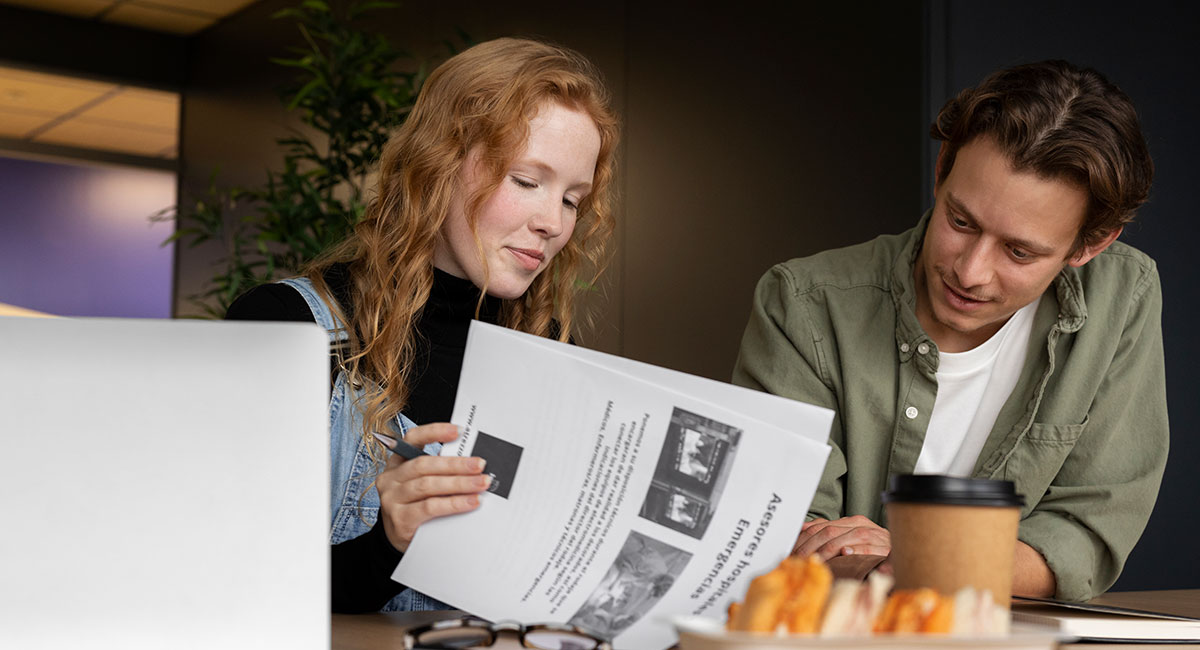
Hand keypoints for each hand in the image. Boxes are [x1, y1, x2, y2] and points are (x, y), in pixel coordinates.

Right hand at [375, 422, 490, 552]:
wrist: (400, 539)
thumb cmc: (415, 506)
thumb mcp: (422, 484)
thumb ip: (439, 471)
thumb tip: (471, 463)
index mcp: (397, 463)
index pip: (412, 439)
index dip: (434, 432)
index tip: (458, 431)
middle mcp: (391, 478)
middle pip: (425, 465)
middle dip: (456, 464)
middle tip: (479, 465)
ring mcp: (392, 499)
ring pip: (428, 485)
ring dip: (459, 483)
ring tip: (480, 484)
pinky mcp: (400, 519)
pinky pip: (430, 507)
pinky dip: (453, 503)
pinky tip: (470, 502)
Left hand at [792, 515, 890, 560]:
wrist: (905, 555)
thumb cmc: (874, 551)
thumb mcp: (850, 540)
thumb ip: (830, 534)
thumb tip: (803, 528)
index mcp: (852, 522)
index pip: (822, 526)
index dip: (805, 538)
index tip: (791, 549)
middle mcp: (862, 526)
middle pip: (829, 532)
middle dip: (810, 546)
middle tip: (798, 559)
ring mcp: (875, 537)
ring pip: (846, 539)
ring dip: (828, 550)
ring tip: (815, 560)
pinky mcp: (886, 550)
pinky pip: (869, 548)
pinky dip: (856, 551)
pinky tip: (845, 554)